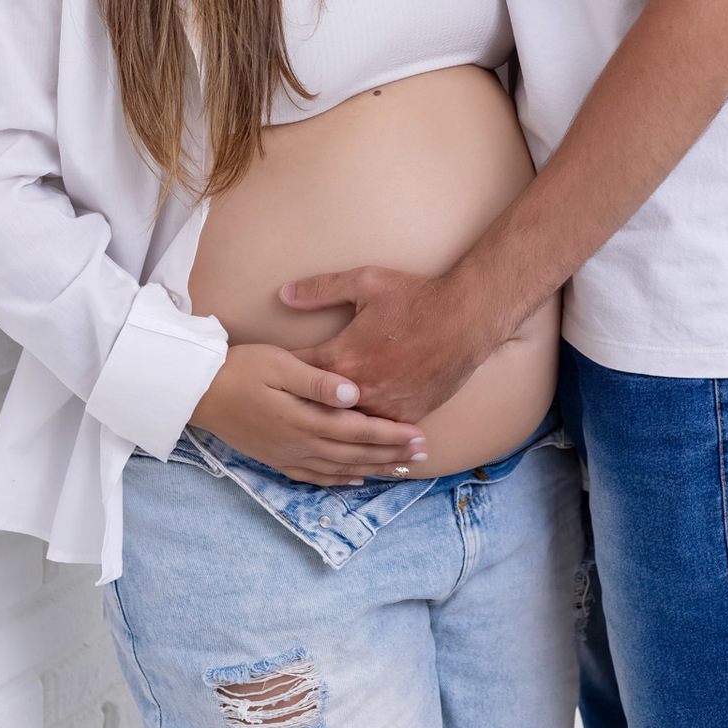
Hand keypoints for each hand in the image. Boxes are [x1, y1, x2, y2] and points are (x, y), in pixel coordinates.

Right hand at [188, 342, 425, 484]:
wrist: (197, 391)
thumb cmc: (240, 368)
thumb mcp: (279, 364)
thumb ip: (318, 381)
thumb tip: (355, 394)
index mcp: (304, 420)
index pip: (358, 431)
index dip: (391, 435)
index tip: (420, 435)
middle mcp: (299, 444)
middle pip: (355, 454)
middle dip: (391, 455)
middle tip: (423, 455)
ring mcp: (286, 456)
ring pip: (340, 470)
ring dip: (373, 470)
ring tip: (402, 469)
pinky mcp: (275, 458)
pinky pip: (314, 477)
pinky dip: (339, 481)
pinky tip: (355, 479)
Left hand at [281, 268, 503, 423]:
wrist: (466, 318)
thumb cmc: (415, 297)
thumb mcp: (366, 282)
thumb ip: (321, 289)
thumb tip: (284, 295)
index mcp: (343, 357)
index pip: (298, 372)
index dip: (278, 374)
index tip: (261, 380)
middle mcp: (360, 389)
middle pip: (317, 409)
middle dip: (296, 410)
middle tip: (275, 417)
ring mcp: (386, 406)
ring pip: (348, 428)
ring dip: (330, 430)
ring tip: (307, 440)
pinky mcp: (409, 414)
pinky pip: (380, 432)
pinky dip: (366, 437)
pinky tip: (354, 445)